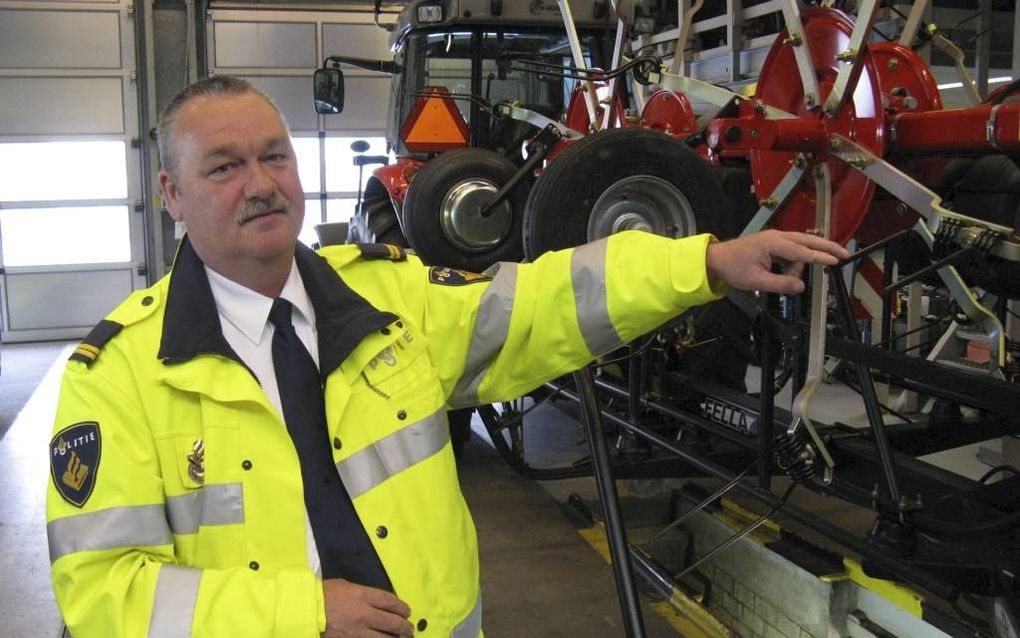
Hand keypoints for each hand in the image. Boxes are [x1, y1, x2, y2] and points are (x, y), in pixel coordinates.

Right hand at [321, 579, 413, 636]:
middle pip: (392, 622)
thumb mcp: (346, 586)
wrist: (305, 611)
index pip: (390, 602)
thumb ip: (364, 594)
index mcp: (363, 595)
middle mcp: (365, 614)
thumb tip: (377, 601)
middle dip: (404, 626)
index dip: (401, 608)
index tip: (407, 611)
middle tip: (409, 628)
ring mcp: (358, 631)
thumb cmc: (323, 594)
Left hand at [705, 230, 849, 293]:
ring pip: (801, 246)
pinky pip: (793, 249)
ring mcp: (776, 238)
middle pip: (808, 240)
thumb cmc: (733, 267)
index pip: (802, 252)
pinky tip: (796, 269)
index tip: (836, 261)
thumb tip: (800, 286)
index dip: (820, 257)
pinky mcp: (774, 243)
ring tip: (805, 272)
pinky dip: (798, 258)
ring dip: (808, 257)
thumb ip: (780, 284)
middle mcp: (777, 236)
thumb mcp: (756, 281)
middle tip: (844, 254)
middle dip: (827, 247)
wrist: (717, 259)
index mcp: (772, 243)